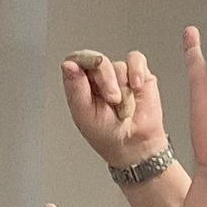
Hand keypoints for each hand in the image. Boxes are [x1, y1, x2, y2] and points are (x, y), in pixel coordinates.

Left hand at [60, 49, 168, 168]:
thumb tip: (68, 65)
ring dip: (123, 88)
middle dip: (105, 79)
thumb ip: (76, 88)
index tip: (86, 70)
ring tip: (124, 107)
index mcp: (80, 85)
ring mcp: (119, 75)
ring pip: (118, 65)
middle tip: (112, 99)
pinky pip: (136, 60)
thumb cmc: (106, 134)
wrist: (134, 146)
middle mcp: (98, 77)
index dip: (80, 62)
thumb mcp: (84, 114)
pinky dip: (137, 72)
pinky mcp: (139, 74)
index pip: (75, 61)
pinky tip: (137, 86)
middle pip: (97, 60)